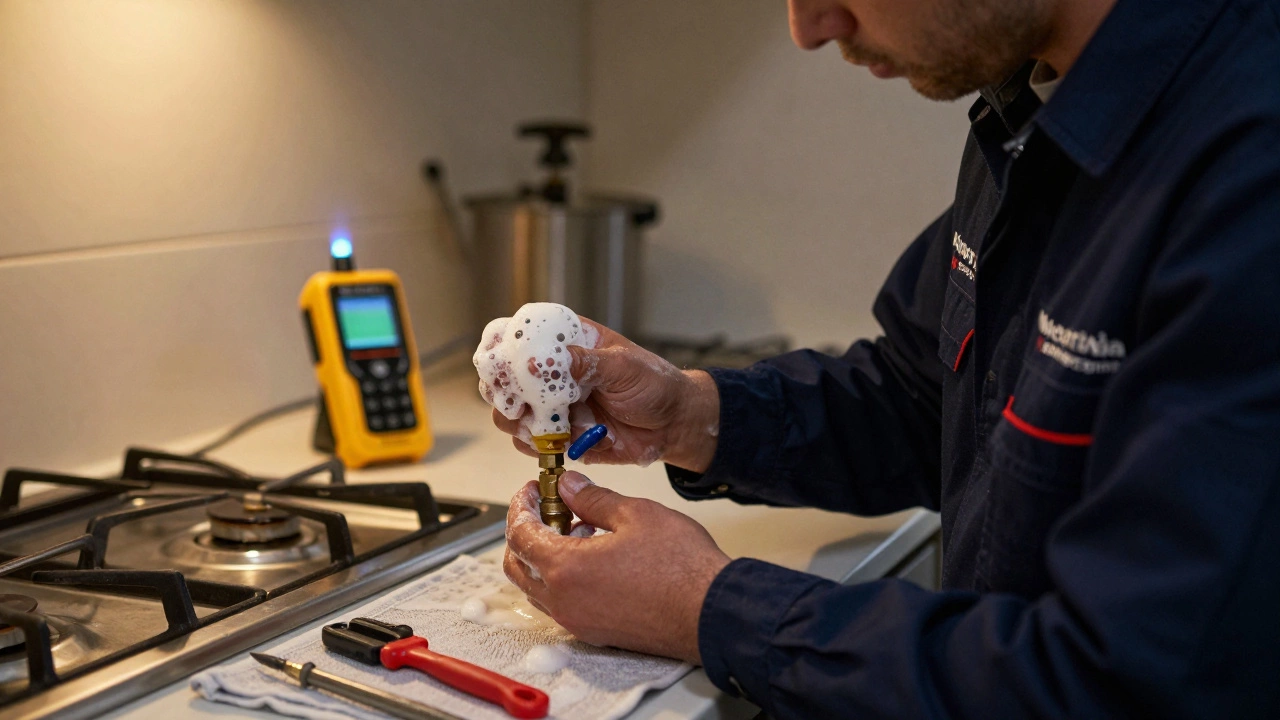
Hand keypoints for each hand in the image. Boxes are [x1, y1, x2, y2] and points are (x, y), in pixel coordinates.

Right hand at [492, 317, 719, 471]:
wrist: (674, 424)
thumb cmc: (656, 385)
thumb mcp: (624, 366)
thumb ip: (585, 363)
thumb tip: (540, 361)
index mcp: (568, 342)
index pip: (519, 335)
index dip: (502, 348)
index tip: (503, 364)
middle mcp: (553, 373)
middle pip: (503, 377)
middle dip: (503, 391)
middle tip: (520, 402)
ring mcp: (552, 405)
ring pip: (509, 413)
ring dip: (517, 421)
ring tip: (543, 424)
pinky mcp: (559, 435)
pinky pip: (530, 442)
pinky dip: (534, 444)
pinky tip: (556, 441)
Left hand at [503, 472, 731, 663]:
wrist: (711, 613)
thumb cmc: (680, 565)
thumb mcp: (634, 514)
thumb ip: (592, 498)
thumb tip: (569, 486)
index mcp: (565, 569)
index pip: (519, 534)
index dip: (521, 505)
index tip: (533, 489)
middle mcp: (563, 602)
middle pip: (517, 565)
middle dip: (524, 532)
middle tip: (547, 507)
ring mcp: (578, 622)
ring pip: (537, 587)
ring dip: (544, 556)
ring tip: (577, 528)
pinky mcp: (595, 632)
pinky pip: (561, 604)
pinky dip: (562, 578)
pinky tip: (593, 556)